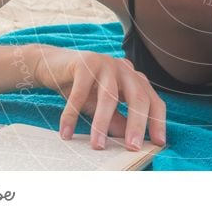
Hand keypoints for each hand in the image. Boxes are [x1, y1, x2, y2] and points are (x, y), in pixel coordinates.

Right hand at [32, 45, 166, 150]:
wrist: (52, 65)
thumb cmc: (83, 88)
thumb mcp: (102, 106)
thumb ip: (117, 120)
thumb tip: (129, 142)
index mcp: (134, 79)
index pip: (153, 100)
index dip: (158, 121)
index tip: (159, 143)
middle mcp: (124, 69)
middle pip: (138, 97)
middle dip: (137, 124)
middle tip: (132, 148)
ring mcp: (106, 63)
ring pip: (109, 96)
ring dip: (102, 124)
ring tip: (97, 146)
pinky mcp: (84, 63)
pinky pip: (79, 93)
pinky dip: (72, 115)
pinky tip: (66, 134)